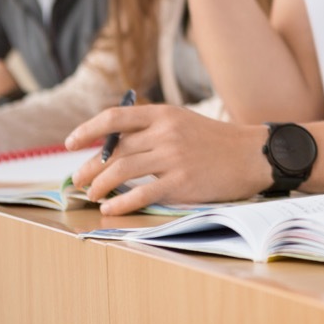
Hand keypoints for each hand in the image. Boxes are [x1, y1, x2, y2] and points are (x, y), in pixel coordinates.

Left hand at [65, 104, 271, 214]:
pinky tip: (111, 208)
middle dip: (89, 168)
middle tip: (79, 181)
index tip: (71, 143)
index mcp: (164, 114)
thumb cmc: (216, 141)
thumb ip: (151, 130)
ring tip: (92, 196)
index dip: (87, 130)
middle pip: (113, 151)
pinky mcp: (182, 183)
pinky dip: (120, 204)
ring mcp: (173, 158)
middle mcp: (166, 133)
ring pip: (120, 172)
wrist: (252, 155)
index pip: (114, 118)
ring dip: (99, 187)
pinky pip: (140, 195)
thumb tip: (112, 147)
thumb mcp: (183, 123)